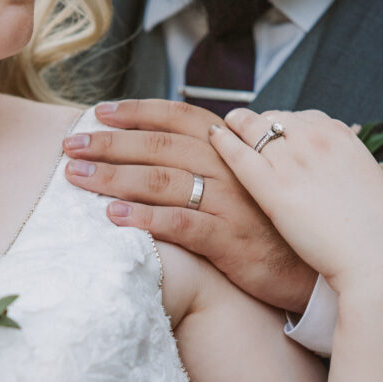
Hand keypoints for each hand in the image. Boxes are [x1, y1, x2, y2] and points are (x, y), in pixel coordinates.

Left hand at [63, 99, 317, 312]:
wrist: (312, 269)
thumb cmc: (267, 224)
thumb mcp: (242, 182)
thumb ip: (207, 161)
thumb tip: (159, 146)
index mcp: (230, 148)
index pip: (176, 116)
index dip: (136, 112)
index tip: (98, 112)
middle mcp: (229, 167)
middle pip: (159, 146)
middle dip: (109, 144)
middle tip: (70, 145)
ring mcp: (230, 203)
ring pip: (163, 181)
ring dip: (115, 177)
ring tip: (77, 177)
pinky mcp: (229, 239)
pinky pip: (181, 223)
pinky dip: (145, 218)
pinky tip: (113, 215)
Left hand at [210, 108, 382, 293]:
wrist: (381, 259)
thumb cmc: (378, 238)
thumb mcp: (367, 191)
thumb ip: (342, 177)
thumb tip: (331, 182)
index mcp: (341, 138)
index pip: (299, 120)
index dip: (278, 129)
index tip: (265, 138)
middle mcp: (316, 139)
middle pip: (271, 120)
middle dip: (251, 126)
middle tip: (232, 134)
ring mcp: (294, 161)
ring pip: (251, 130)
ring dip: (234, 129)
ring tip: (218, 132)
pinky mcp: (274, 188)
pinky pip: (239, 156)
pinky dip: (222, 143)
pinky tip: (211, 140)